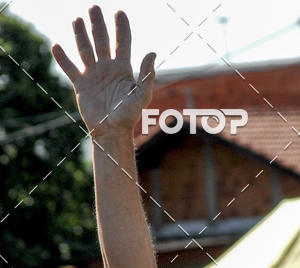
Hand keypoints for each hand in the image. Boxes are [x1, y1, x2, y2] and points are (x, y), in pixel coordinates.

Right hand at [52, 6, 154, 137]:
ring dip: (80, 34)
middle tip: (94, 7)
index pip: (122, 42)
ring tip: (76, 19)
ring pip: (85, 49)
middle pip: (102, 40)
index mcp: (123, 68)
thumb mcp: (142, 96)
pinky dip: (63, 58)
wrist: (111, 133)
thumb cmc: (128, 116)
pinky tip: (57, 46)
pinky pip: (70, 68)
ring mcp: (93, 75)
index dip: (121, 27)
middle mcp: (107, 68)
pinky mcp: (81, 85)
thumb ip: (147, 75)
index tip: (120, 12)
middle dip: (98, 24)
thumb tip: (152, 53)